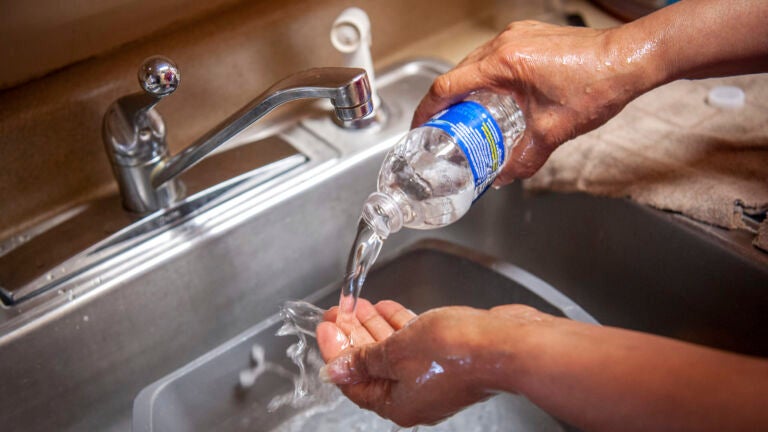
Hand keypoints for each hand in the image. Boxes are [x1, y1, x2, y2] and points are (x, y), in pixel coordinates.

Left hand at [316, 299, 548, 426]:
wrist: (508, 345)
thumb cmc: (458, 352)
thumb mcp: (397, 352)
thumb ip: (364, 359)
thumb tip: (335, 371)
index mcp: (398, 404)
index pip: (354, 381)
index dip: (335, 352)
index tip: (326, 325)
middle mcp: (415, 395)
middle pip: (372, 366)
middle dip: (353, 336)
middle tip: (338, 312)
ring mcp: (434, 376)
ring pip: (394, 352)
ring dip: (374, 328)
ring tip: (359, 305)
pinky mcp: (450, 358)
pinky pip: (415, 343)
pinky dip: (400, 326)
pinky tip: (389, 309)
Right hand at [411, 21, 656, 182]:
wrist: (631, 58)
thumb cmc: (597, 84)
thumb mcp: (553, 130)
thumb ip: (524, 157)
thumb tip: (505, 176)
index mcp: (502, 62)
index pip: (447, 85)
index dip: (427, 109)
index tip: (420, 126)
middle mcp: (506, 42)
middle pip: (459, 72)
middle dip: (446, 101)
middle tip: (443, 127)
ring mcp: (519, 35)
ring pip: (478, 63)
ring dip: (468, 88)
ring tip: (468, 115)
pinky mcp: (533, 35)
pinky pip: (498, 56)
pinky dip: (489, 77)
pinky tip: (499, 98)